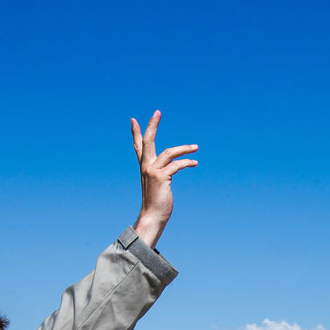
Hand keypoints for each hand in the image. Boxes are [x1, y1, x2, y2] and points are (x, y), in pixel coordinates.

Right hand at [132, 111, 197, 247]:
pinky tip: (194, 163)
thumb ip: (161, 174)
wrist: (153, 217)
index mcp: (144, 167)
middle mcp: (146, 167)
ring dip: (184, 149)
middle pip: (148, 141)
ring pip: (169, 152)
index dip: (136, 133)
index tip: (133, 120)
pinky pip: (176, 165)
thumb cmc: (157, 203)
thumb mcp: (158, 185)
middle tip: (157, 112)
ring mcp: (152, 172)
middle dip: (152, 125)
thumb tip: (170, 169)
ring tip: (196, 147)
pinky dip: (187, 162)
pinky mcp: (161, 178)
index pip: (138, 146)